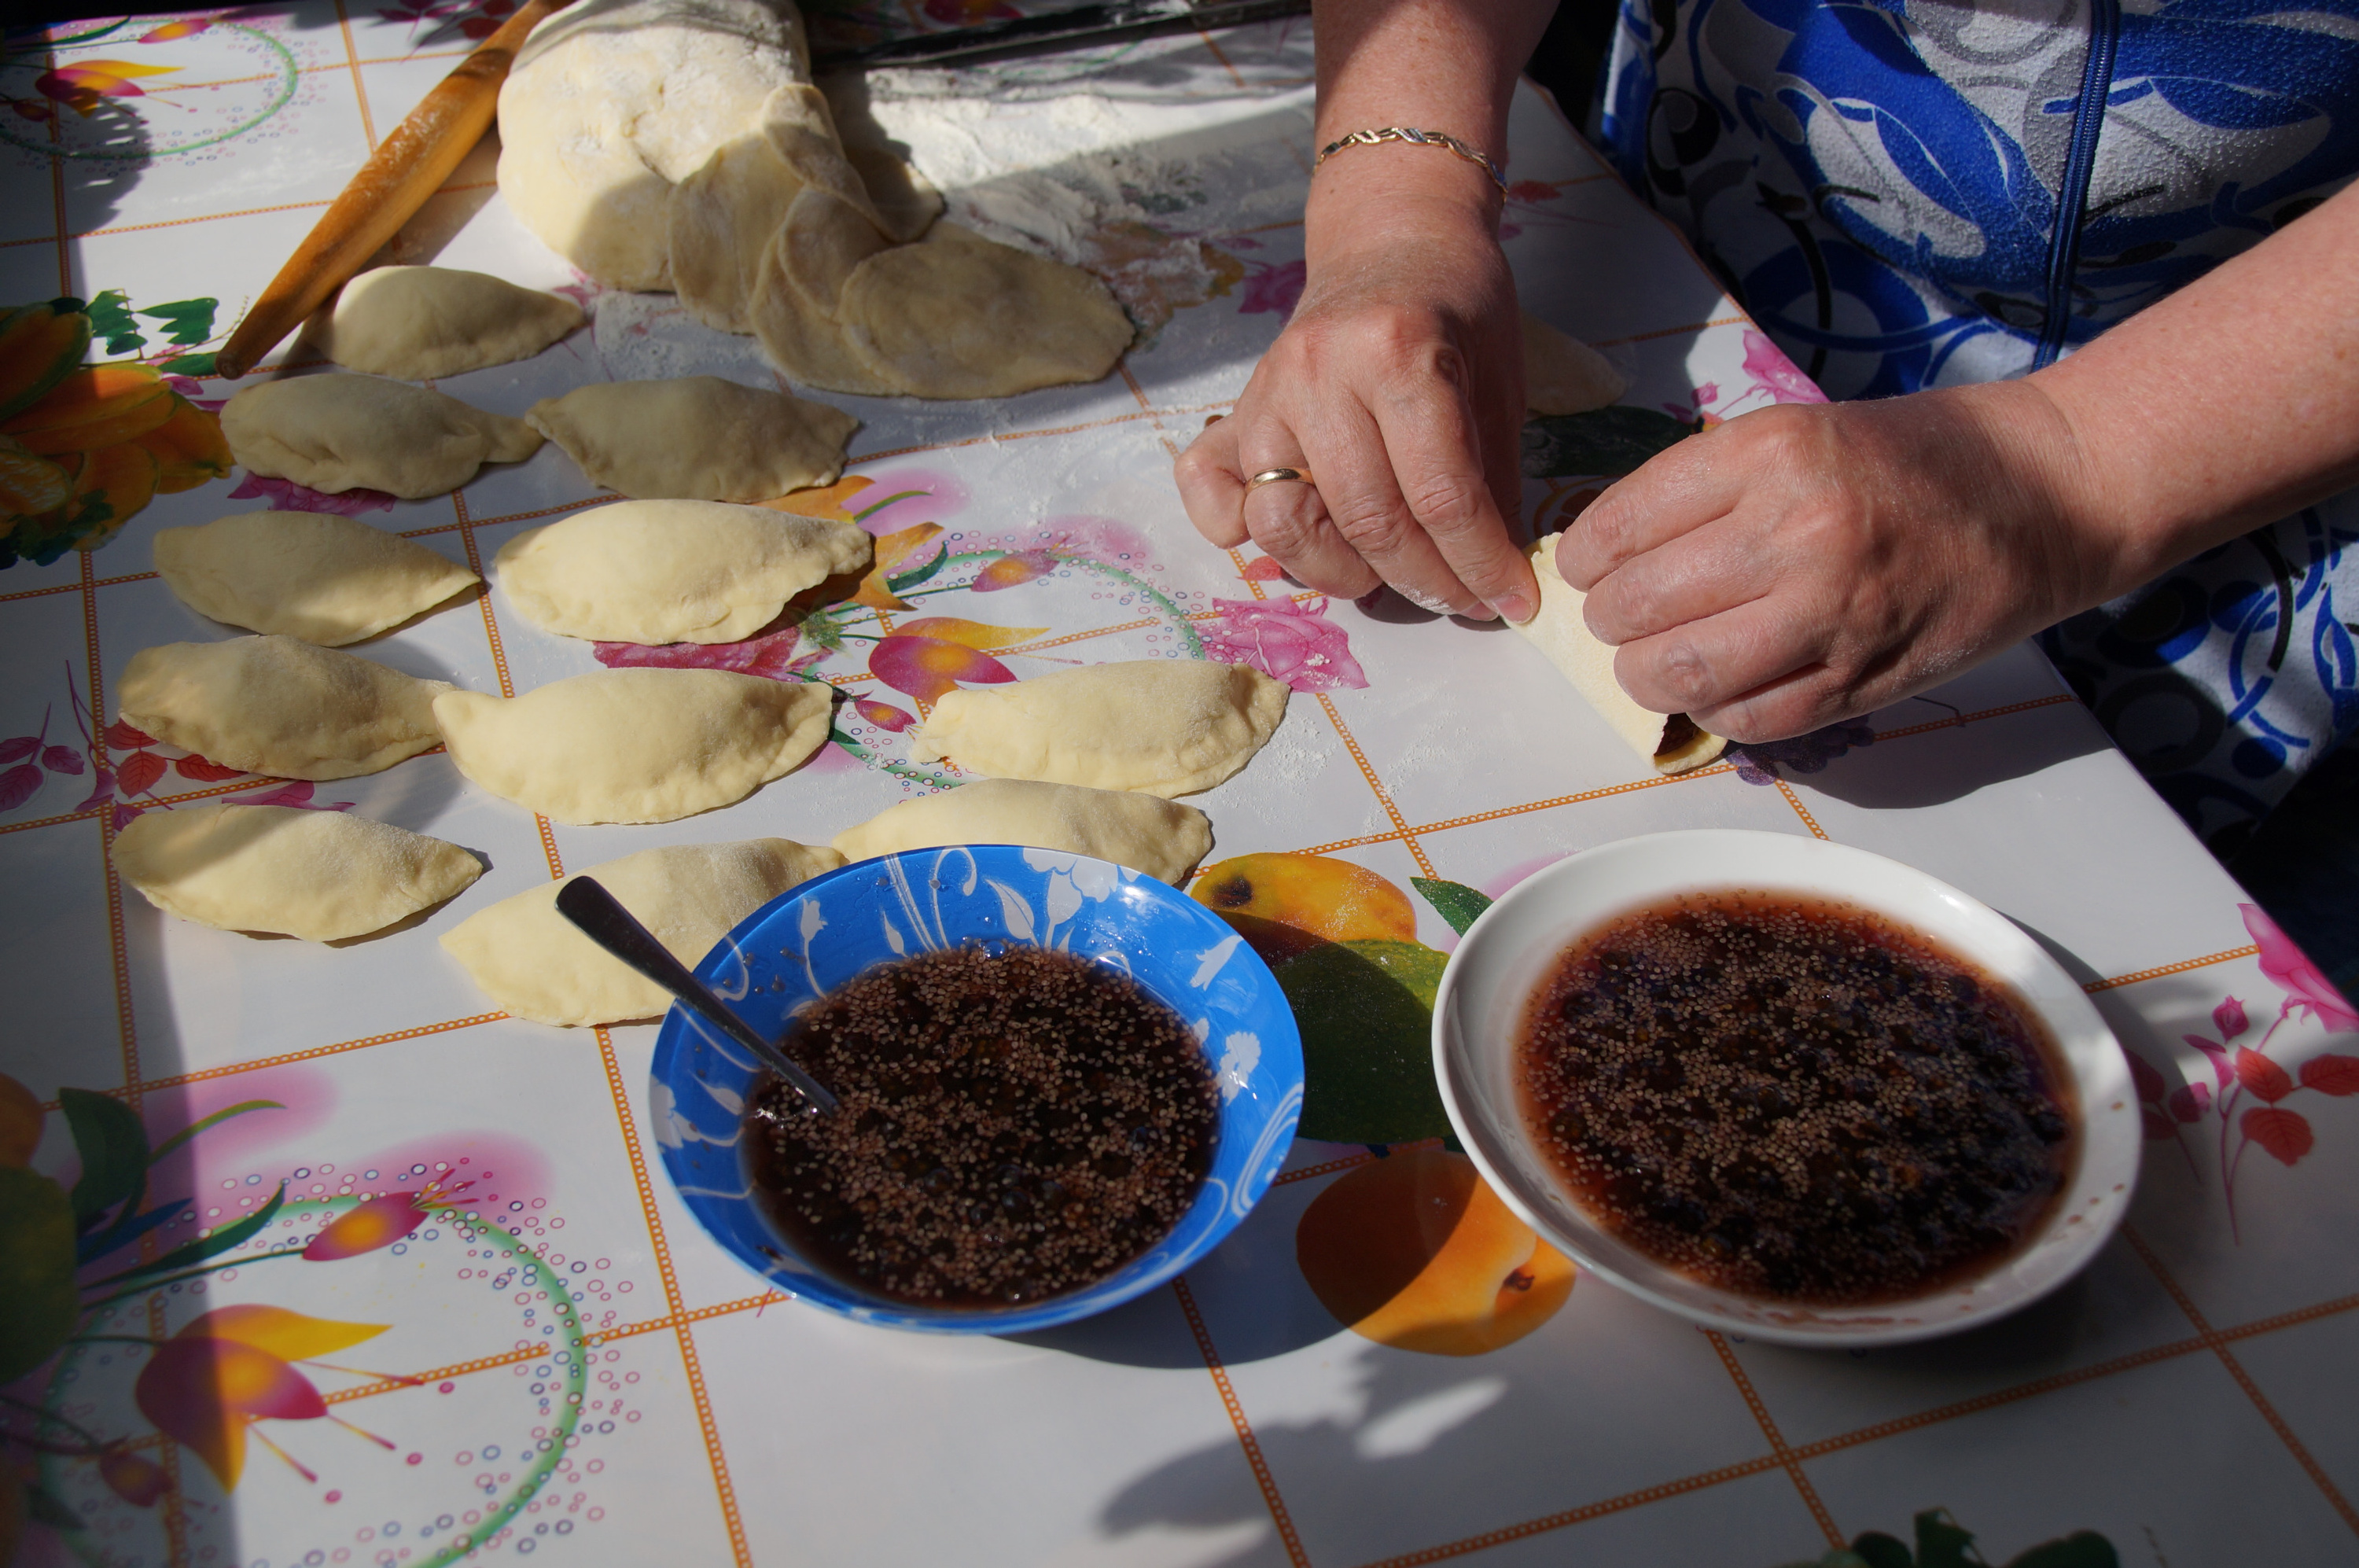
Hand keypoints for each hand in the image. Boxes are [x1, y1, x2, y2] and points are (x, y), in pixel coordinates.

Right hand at [1173, 160, 1536, 620]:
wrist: (1391, 238)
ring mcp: (1268, 393)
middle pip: (1368, 522)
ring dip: (1341, 572)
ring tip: (1385, 572)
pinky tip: (1299, 533)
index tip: (1512, 603)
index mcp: (1399, 352)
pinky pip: (1211, 493)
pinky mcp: (1235, 410)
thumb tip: (1493, 577)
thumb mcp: (1499, 383)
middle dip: (1427, 582)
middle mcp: (1321, 372)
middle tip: (1464, 599)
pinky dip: (1240, 530)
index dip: (1482, 564)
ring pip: (1284, 523)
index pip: (1440, 495)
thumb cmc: (1457, 306)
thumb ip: (1491, 480)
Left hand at [1558, 380, 2117, 740]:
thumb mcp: (1800, 432)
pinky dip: (1713, 711)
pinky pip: (1747, 719)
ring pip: (1679, 672)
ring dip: (1644, 675)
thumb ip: (1710, 487)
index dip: (1585, 556)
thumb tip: (1610, 551)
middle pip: (1639, 604)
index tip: (1584, 567)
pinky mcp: (1860, 679)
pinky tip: (1719, 686)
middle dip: (1608, 619)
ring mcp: (1831, 613)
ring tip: (1653, 659)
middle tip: (1618, 617)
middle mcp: (1797, 531)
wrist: (2045, 494)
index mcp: (1772, 453)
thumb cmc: (1913, 457)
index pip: (1624, 522)